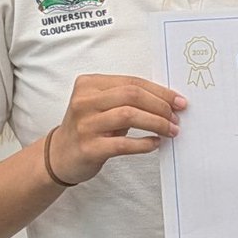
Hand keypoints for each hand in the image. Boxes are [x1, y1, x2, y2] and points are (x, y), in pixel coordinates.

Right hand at [46, 74, 185, 184]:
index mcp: (89, 84)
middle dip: (160, 105)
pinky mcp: (89, 148)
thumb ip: (127, 98)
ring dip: (156, 123)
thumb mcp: (102, 106)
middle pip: (132, 95)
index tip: (178, 101)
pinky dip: (143, 143)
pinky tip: (154, 143)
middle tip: (176, 117)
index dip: (159, 91)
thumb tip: (167, 100)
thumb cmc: (89, 127)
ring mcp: (85, 124)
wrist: (60, 155)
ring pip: (129, 116)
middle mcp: (84, 101)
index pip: (132, 82)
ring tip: (170, 130)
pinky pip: (123, 144)